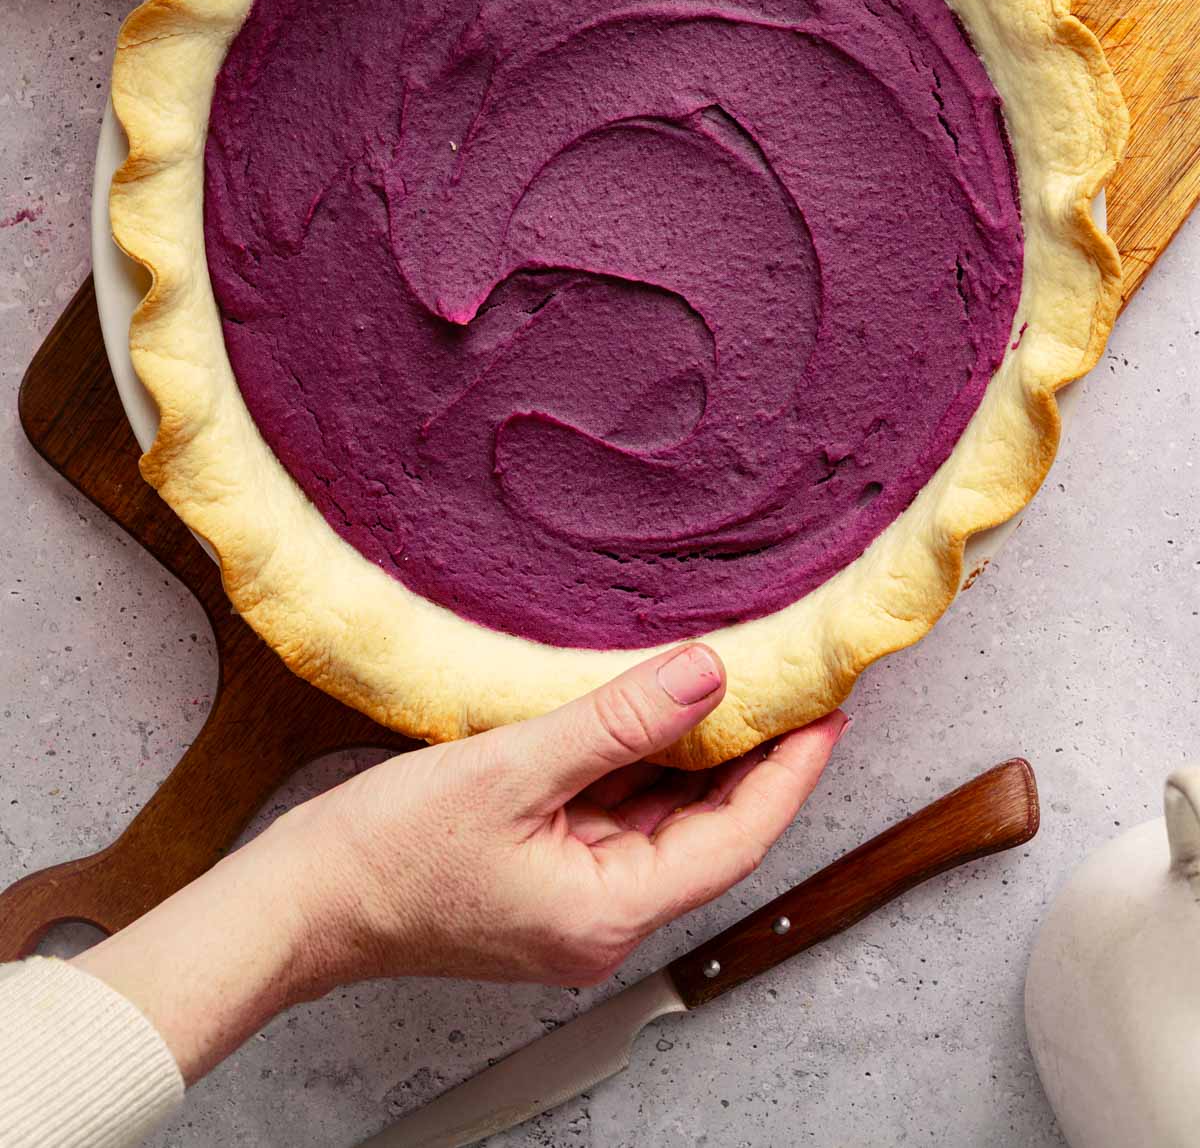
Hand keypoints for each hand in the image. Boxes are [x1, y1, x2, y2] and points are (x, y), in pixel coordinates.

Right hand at [78, 645, 845, 1082]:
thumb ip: (618, 722)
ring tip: (734, 686)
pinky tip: (648, 714)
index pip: (736, 839)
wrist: (301, 901)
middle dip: (753, 762)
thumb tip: (708, 676)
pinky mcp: (545, 882)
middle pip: (707, 835)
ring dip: (696, 761)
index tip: (827, 710)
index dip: (790, 771)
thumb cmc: (387, 850)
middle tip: (792, 686)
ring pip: (663, 825)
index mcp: (607, 912)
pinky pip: (617, 820)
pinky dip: (641, 769)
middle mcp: (603, 921)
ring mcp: (573, 905)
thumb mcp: (513, 768)